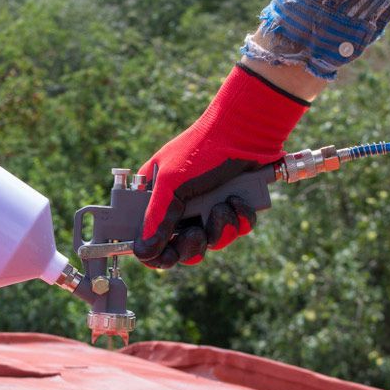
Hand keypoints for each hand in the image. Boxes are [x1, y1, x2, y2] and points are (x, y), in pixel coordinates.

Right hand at [133, 63, 309, 267]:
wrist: (246, 131)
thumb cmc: (201, 149)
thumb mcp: (171, 184)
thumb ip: (156, 219)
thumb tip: (143, 252)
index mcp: (157, 198)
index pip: (148, 237)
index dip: (155, 252)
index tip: (166, 257)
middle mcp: (182, 206)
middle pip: (181, 247)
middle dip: (192, 244)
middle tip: (196, 234)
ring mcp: (208, 207)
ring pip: (212, 241)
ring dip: (220, 228)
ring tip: (223, 205)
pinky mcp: (235, 207)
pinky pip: (237, 229)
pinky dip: (240, 218)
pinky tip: (238, 200)